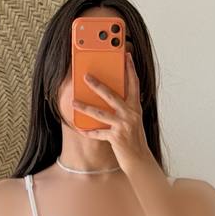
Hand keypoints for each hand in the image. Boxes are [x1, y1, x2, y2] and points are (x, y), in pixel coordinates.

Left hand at [72, 51, 150, 171]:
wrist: (139, 160)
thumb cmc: (134, 139)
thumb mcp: (133, 120)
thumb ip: (125, 108)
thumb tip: (109, 97)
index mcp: (135, 107)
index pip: (134, 84)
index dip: (130, 69)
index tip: (126, 55)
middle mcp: (130, 114)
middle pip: (111, 95)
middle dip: (97, 85)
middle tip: (86, 76)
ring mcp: (123, 126)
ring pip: (100, 113)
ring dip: (85, 107)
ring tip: (74, 101)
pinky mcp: (116, 138)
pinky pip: (98, 133)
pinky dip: (89, 132)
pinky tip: (80, 129)